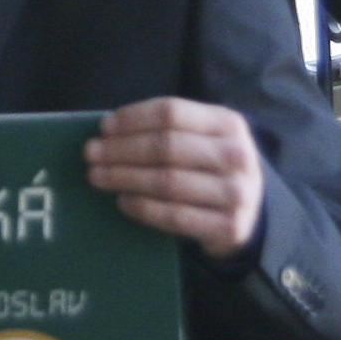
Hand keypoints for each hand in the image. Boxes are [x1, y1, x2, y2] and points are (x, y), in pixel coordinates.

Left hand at [85, 98, 266, 261]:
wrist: (250, 211)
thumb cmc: (210, 166)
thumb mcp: (202, 137)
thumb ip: (166, 130)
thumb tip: (107, 132)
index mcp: (228, 123)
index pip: (171, 112)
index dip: (133, 118)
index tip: (104, 128)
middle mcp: (238, 155)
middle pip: (166, 146)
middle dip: (121, 149)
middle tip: (90, 154)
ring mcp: (237, 193)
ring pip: (167, 181)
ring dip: (124, 178)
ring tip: (97, 177)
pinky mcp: (230, 227)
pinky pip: (175, 216)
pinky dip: (143, 208)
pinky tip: (122, 201)